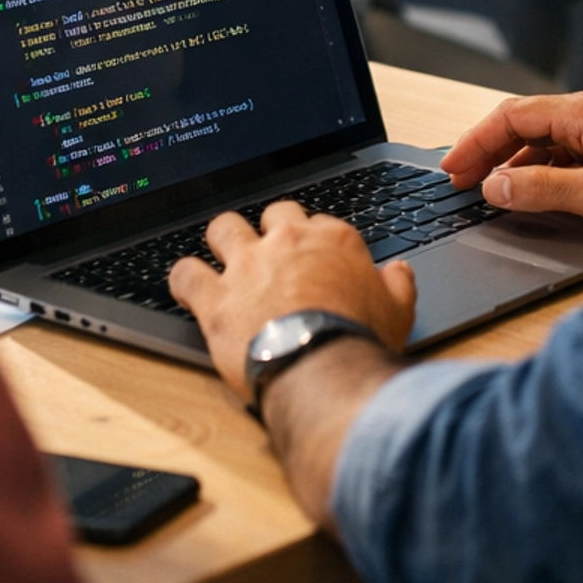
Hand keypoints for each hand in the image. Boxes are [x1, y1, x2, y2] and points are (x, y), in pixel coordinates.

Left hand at [169, 202, 415, 397]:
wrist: (322, 368)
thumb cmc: (359, 340)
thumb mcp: (398, 310)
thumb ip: (398, 284)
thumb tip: (398, 272)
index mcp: (332, 239)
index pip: (318, 221)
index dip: (313, 239)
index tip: (311, 257)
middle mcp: (287, 241)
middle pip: (272, 214)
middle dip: (269, 228)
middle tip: (270, 253)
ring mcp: (247, 266)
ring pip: (223, 227)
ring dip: (223, 240)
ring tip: (223, 256)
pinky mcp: (215, 298)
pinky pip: (186, 273)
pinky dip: (184, 278)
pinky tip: (186, 286)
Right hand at [441, 91, 582, 234]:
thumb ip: (540, 190)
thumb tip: (494, 187)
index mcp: (582, 111)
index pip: (512, 116)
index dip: (476, 142)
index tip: (452, 168)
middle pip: (523, 124)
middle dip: (488, 151)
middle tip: (459, 180)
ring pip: (543, 139)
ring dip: (512, 162)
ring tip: (487, 189)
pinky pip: (563, 152)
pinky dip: (538, 169)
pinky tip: (530, 192)